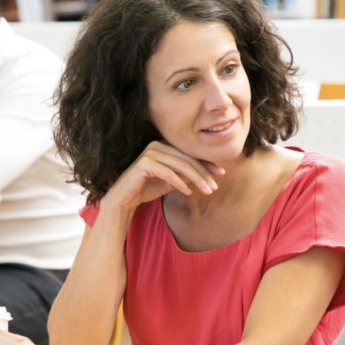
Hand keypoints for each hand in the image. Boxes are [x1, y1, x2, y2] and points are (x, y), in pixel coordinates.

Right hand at [101, 141, 223, 213]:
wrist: (123, 199)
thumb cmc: (146, 189)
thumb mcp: (171, 181)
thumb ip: (185, 175)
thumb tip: (207, 174)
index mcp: (164, 146)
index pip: (189, 154)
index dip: (206, 163)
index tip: (220, 174)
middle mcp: (157, 145)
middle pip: (187, 158)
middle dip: (204, 172)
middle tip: (215, 186)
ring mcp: (150, 153)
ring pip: (181, 165)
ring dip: (197, 179)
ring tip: (208, 191)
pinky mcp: (144, 164)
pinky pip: (168, 173)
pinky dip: (180, 183)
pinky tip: (189, 192)